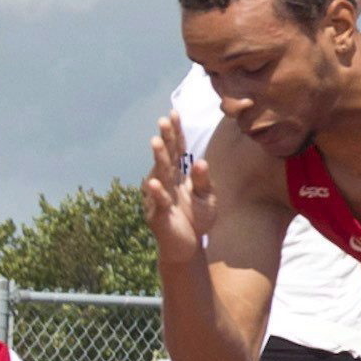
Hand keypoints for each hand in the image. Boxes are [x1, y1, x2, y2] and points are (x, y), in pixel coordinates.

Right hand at [141, 115, 215, 261]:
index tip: (174, 113)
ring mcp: (159, 197)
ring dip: (158, 159)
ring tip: (156, 142)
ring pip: (159, 175)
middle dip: (165, 139)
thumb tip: (200, 161)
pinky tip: (153, 182)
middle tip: (163, 121)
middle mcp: (166, 182)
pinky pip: (158, 202)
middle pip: (167, 157)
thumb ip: (203, 181)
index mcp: (179, 176)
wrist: (188, 247)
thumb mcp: (207, 198)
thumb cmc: (196, 219)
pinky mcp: (158, 215)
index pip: (178, 150)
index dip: (176, 132)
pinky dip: (157, 193)